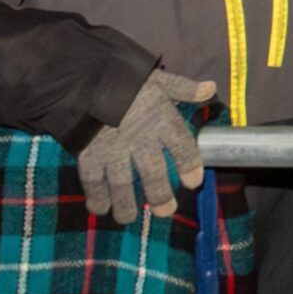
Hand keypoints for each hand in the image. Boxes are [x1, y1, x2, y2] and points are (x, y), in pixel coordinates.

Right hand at [76, 69, 213, 223]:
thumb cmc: (123, 78)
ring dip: (126, 204)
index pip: (182, 146)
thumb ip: (184, 88)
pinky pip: (93, 181)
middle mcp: (139, 138)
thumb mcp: (157, 78)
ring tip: (129, 218)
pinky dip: (96, 197)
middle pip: (153, 172)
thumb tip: (211, 88)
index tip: (193, 182)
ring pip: (122, 183)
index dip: (189, 165)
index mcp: (160, 119)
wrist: (81, 75)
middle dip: (160, 194)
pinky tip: (100, 209)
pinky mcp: (88, 153)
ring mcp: (112, 148)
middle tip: (166, 210)